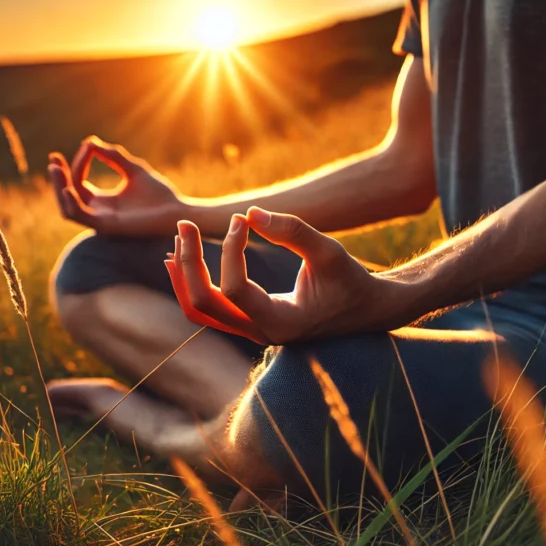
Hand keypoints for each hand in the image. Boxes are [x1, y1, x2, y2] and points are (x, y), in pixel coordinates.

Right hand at [49, 136, 185, 235]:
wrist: (176, 211)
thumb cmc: (159, 194)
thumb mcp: (133, 169)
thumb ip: (113, 156)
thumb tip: (90, 142)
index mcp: (103, 201)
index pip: (78, 182)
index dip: (77, 164)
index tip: (87, 146)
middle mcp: (99, 212)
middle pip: (67, 197)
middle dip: (58, 178)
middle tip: (53, 160)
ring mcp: (101, 221)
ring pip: (68, 208)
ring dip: (59, 188)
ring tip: (57, 169)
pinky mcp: (108, 226)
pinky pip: (82, 217)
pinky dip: (72, 203)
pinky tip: (68, 188)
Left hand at [165, 207, 392, 344]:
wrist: (367, 311)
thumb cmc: (351, 280)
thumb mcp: (329, 252)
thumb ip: (293, 231)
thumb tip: (251, 211)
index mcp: (282, 323)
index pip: (234, 290)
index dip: (230, 251)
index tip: (240, 220)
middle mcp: (261, 334)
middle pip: (203, 305)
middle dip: (190, 263)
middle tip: (184, 225)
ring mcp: (252, 332)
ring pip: (200, 311)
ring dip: (185, 275)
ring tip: (178, 241)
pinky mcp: (249, 323)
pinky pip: (209, 309)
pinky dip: (193, 283)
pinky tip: (184, 258)